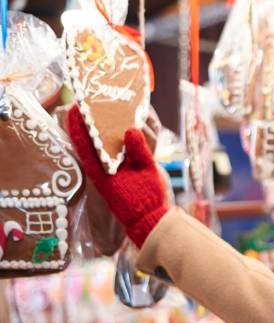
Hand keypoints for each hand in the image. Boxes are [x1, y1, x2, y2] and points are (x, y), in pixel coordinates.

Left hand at [67, 105, 168, 247]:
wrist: (148, 218)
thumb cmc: (147, 198)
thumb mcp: (148, 172)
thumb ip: (140, 151)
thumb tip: (131, 130)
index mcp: (104, 170)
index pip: (85, 143)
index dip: (79, 124)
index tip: (76, 106)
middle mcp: (101, 170)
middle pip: (88, 141)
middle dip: (88, 122)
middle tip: (88, 103)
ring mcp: (106, 171)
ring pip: (96, 146)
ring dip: (97, 129)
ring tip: (99, 111)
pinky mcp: (113, 172)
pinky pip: (106, 152)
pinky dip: (107, 139)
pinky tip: (113, 129)